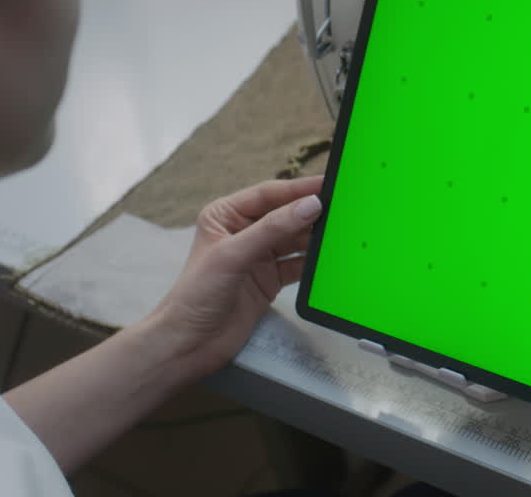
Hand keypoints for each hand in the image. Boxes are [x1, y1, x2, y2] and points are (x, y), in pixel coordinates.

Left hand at [143, 175, 323, 380]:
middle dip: (311, 212)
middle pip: (285, 215)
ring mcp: (258, 256)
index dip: (299, 188)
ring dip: (314, 237)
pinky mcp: (269, 279)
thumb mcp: (233, 255)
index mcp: (225, 215)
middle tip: (342, 206)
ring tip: (340, 232)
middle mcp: (243, 232)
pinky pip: (297, 264)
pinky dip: (312, 262)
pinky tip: (327, 259)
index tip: (327, 185)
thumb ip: (272, 229)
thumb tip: (308, 206)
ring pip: (294, 239)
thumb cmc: (195, 296)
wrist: (188, 345)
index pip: (269, 194)